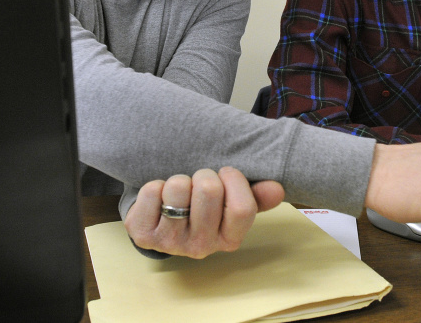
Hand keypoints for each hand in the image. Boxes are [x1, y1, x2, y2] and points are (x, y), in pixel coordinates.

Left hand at [123, 167, 284, 258]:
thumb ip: (256, 196)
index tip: (226, 173)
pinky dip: (154, 186)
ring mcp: (170, 243)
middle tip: (199, 183)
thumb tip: (277, 188)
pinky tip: (158, 199)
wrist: (160, 221)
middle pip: (209, 190)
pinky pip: (152, 191)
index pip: (243, 208)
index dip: (234, 180)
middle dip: (204, 175)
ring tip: (179, 192)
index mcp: (229, 240)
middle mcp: (201, 247)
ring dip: (179, 179)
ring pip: (179, 187)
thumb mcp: (231, 204)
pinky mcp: (143, 234)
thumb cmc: (200, 208)